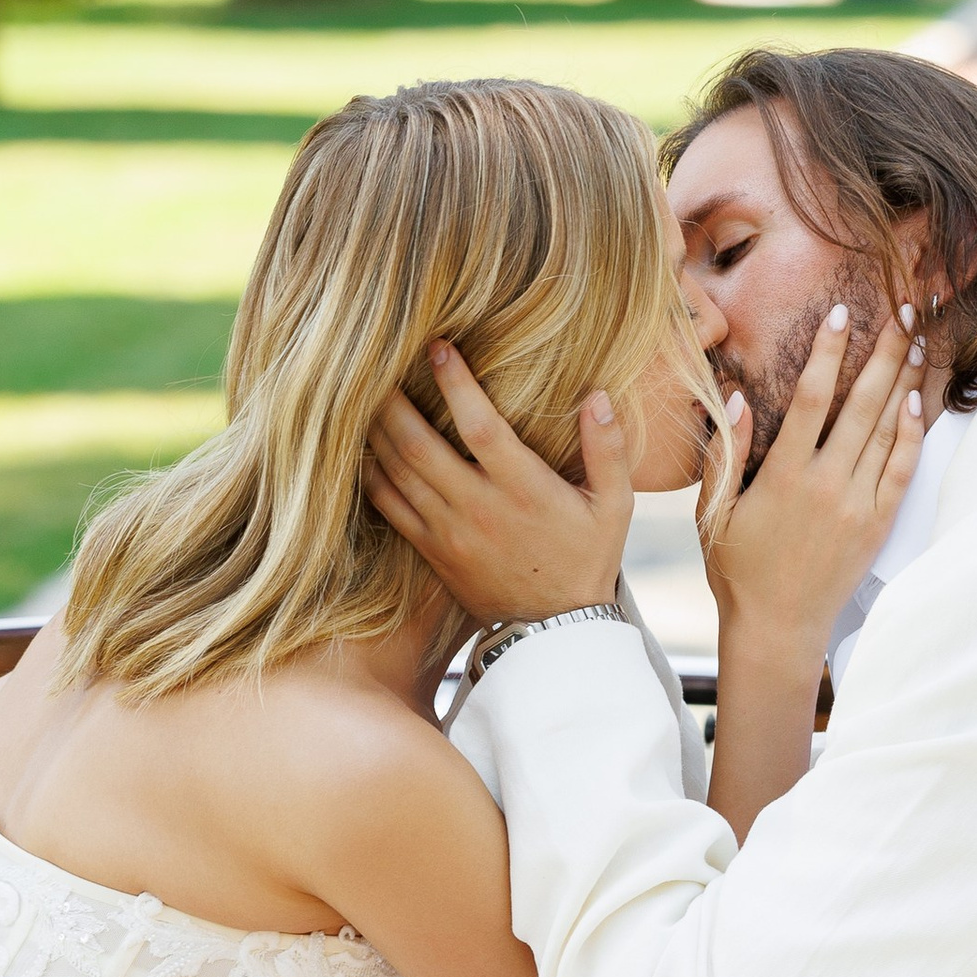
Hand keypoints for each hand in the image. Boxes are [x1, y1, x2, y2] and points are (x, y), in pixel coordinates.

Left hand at [365, 340, 631, 624]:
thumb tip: (597, 396)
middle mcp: (479, 508)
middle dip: (393, 399)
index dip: (455, 383)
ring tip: (361, 391)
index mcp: (524, 490)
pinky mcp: (431, 550)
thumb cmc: (586, 558)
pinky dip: (370, 472)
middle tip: (376, 360)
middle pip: (419, 445)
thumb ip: (609, 450)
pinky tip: (361, 444)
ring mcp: (449, 532)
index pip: (480, 427)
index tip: (437, 346)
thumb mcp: (615, 507)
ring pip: (397, 472)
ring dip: (375, 429)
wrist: (556, 629)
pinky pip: (388, 505)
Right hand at [708, 301, 925, 672]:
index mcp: (782, 477)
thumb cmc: (738, 569)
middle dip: (884, 352)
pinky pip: (902, 470)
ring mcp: (857, 505)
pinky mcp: (877, 525)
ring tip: (917, 341)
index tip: (840, 314)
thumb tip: (736, 396)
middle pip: (862, 403)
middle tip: (901, 311)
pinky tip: (919, 401)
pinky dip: (913, 434)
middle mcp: (826, 485)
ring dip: (905, 382)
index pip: (809, 398)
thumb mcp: (715, 512)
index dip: (826, 352)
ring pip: (888, 430)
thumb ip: (725, 453)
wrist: (778, 628)